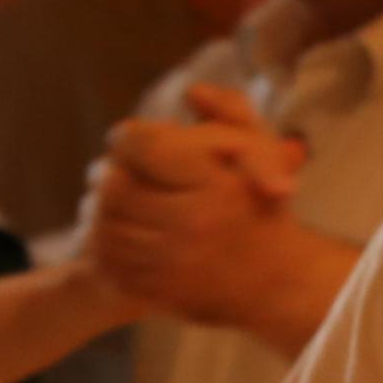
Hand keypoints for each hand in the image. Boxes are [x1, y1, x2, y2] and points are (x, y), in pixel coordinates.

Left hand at [89, 85, 314, 334]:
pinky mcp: (160, 291)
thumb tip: (193, 91)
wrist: (280, 284)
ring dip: (102, 211)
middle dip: (110, 174)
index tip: (134, 139)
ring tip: (115, 203)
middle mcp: (194, 223)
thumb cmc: (266, 210)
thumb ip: (232, 112)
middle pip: (115, 187)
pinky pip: (111, 263)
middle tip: (116, 172)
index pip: (144, 146)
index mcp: (216, 184)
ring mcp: (175, 263)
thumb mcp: (263, 152)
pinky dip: (105, 246)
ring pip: (107, 226)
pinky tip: (118, 234)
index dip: (129, 137)